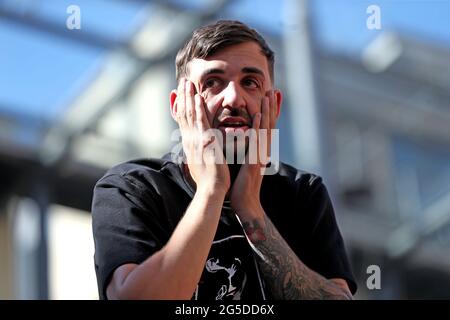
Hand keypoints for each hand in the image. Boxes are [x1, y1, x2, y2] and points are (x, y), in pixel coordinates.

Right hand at [175, 78, 229, 194]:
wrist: (210, 189)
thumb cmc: (208, 179)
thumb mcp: (199, 162)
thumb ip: (198, 151)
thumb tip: (195, 147)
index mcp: (189, 143)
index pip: (183, 120)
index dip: (181, 105)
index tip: (180, 93)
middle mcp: (189, 140)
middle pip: (183, 113)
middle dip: (182, 96)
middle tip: (182, 81)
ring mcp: (195, 140)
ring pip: (190, 114)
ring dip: (188, 97)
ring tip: (187, 82)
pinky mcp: (205, 142)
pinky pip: (201, 121)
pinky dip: (198, 109)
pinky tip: (198, 97)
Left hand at [230, 90, 276, 217]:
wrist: (245, 202)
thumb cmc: (242, 185)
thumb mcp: (245, 164)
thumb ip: (246, 151)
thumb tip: (243, 142)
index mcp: (260, 150)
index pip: (266, 126)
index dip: (269, 111)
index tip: (270, 97)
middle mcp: (263, 150)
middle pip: (269, 123)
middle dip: (272, 107)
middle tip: (274, 90)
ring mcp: (260, 155)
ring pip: (266, 129)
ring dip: (268, 111)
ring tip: (269, 96)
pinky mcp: (255, 161)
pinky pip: (257, 141)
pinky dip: (259, 127)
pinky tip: (259, 115)